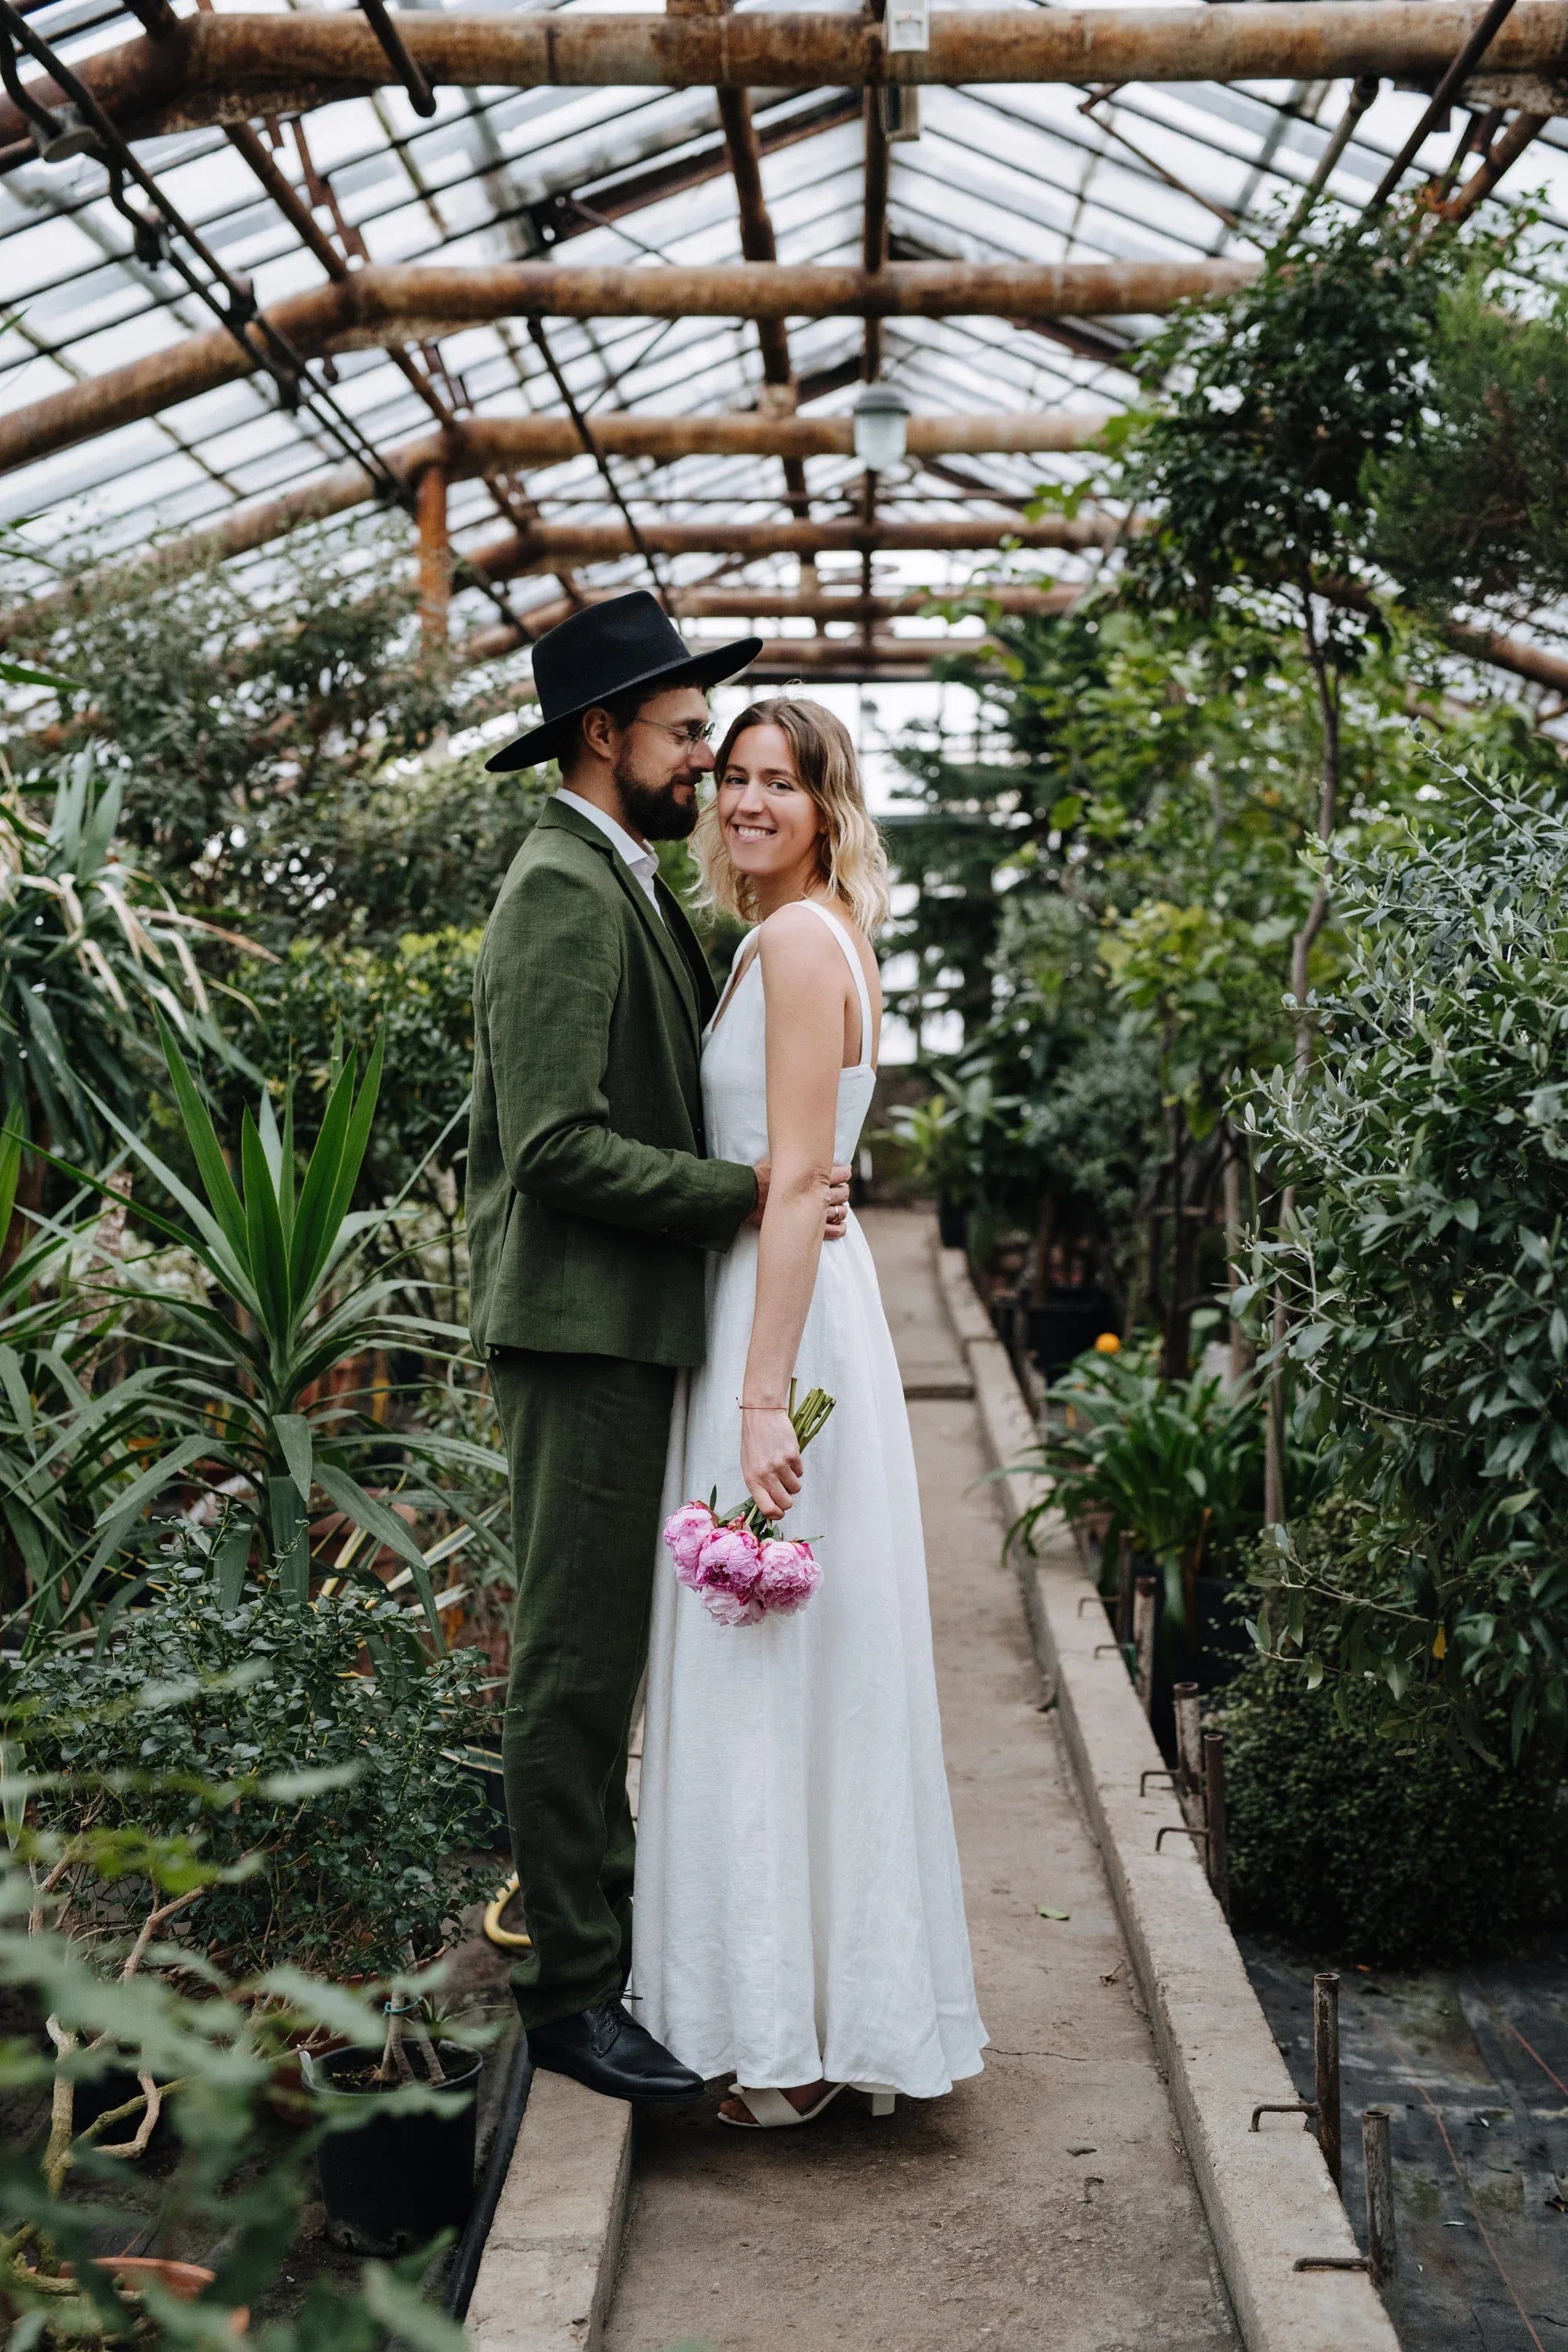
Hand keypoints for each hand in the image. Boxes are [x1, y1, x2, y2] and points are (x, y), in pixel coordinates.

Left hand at [741, 1404, 801, 1519]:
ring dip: (792, 1482)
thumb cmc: (753, 1442)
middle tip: (784, 1490)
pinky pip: (800, 1473)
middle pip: (786, 1503)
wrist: (762, 1415)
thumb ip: (758, 1486)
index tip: (780, 1512)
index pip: (768, 1509)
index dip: (777, 1515)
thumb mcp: (748, 1466)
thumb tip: (771, 1505)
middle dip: (788, 1500)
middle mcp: (766, 1475)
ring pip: (796, 1489)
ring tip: (783, 1469)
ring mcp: (780, 1465)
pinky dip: (796, 1468)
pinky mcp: (793, 1456)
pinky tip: (787, 1457)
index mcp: (752, 1480)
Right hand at [748, 1160, 851, 1235]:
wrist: (749, 1195)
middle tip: (841, 1189)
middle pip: (842, 1193)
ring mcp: (814, 1212)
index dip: (845, 1174)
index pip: (840, 1174)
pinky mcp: (807, 1226)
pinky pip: (832, 1230)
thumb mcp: (780, 1158)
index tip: (845, 1173)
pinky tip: (840, 1225)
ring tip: (840, 1207)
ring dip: (842, 1208)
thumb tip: (801, 1144)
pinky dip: (839, 1228)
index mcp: (813, 1176)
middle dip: (843, 1191)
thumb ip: (795, 1155)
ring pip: (840, 1211)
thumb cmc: (762, 1176)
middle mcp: (816, 1194)